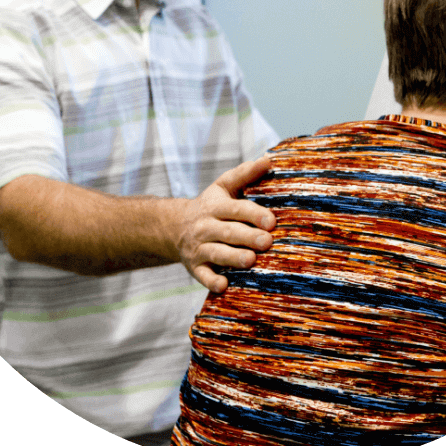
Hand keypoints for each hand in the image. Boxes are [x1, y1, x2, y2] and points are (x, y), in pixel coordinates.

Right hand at [176, 156, 275, 292]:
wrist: (174, 226)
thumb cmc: (210, 205)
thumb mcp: (223, 186)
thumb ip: (244, 174)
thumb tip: (268, 160)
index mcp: (215, 206)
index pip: (235, 209)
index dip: (253, 214)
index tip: (271, 221)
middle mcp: (206, 227)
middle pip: (228, 232)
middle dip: (248, 237)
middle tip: (268, 241)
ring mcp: (199, 248)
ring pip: (216, 253)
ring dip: (233, 258)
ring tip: (251, 261)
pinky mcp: (195, 267)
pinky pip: (202, 276)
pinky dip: (212, 282)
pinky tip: (224, 286)